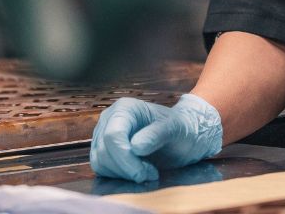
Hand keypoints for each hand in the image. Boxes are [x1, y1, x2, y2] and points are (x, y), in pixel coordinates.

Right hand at [90, 94, 223, 181]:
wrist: (184, 135)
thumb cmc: (180, 127)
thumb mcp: (174, 128)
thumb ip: (156, 135)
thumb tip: (135, 147)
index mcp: (125, 108)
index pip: (113, 136)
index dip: (124, 157)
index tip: (143, 172)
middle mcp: (110, 120)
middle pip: (104, 151)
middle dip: (127, 168)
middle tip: (150, 173)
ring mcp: (104, 136)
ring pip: (100, 163)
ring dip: (124, 173)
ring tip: (148, 172)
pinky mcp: (104, 151)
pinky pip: (103, 169)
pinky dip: (120, 175)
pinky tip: (139, 172)